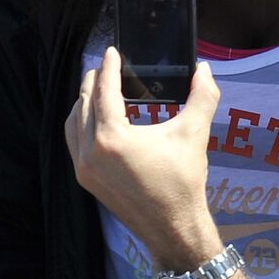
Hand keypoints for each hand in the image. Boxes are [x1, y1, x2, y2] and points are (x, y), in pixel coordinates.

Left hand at [65, 48, 224, 268]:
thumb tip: (205, 69)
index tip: (113, 51)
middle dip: (93, 81)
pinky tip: (95, 119)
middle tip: (105, 65)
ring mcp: (85, 169)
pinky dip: (80, 124)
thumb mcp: (194, 134)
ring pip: (73, 124)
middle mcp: (90, 152)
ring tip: (97, 87)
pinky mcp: (86, 181)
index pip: (104, 92)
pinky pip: (74, 143)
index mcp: (112, 138)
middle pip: (83, 104)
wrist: (173, 227)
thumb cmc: (182, 181)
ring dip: (83, 102)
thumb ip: (202, 96)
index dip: (110, 68)